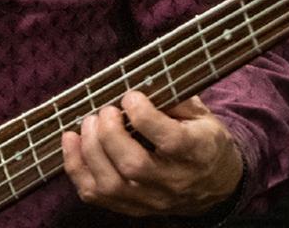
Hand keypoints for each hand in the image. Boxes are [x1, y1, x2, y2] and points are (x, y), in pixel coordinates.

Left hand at [60, 90, 242, 218]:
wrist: (217, 184)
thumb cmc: (202, 139)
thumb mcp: (200, 113)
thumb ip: (174, 97)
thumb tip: (140, 80)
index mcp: (199, 152)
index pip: (171, 141)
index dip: (143, 116)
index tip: (130, 96)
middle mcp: (175, 181)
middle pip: (134, 165)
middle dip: (110, 133)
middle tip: (105, 111)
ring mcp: (153, 199)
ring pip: (111, 184)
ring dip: (90, 150)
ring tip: (88, 124)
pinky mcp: (133, 208)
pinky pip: (96, 196)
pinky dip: (76, 168)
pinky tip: (72, 143)